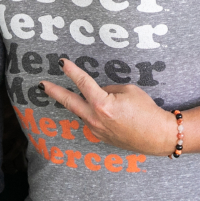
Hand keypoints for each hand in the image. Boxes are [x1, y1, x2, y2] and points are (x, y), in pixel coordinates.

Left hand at [41, 60, 176, 155]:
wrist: (157, 136)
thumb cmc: (146, 111)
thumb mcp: (128, 91)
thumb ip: (109, 90)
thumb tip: (99, 92)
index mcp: (102, 105)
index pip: (83, 83)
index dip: (72, 71)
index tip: (62, 63)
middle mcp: (95, 119)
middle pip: (69, 102)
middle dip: (54, 92)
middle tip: (42, 85)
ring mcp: (97, 130)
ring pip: (81, 112)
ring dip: (75, 102)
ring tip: (68, 93)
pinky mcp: (102, 137)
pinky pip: (91, 120)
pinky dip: (90, 112)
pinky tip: (96, 109)